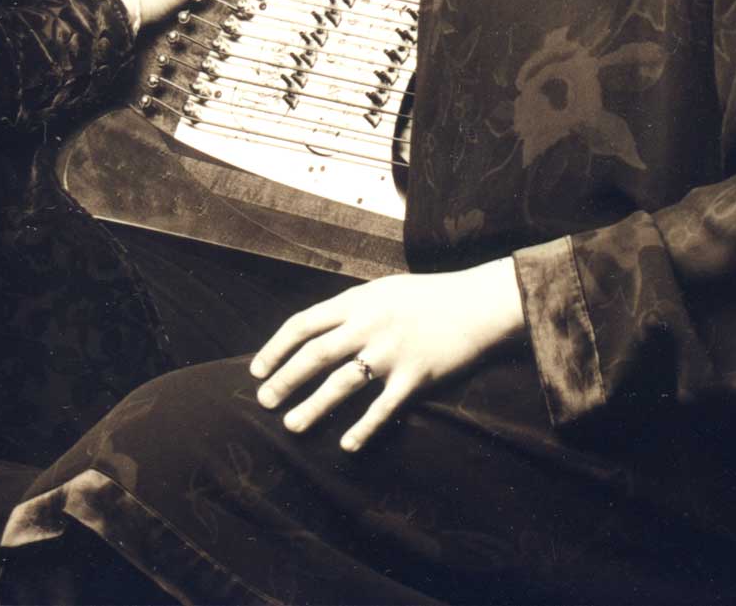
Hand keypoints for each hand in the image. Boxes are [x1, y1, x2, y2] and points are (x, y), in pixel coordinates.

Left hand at [249, 258, 524, 451]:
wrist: (479, 304)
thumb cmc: (429, 297)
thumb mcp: (382, 290)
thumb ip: (351, 308)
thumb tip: (316, 329)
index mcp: (356, 301)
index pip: (302, 324)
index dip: (275, 348)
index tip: (257, 370)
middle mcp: (368, 325)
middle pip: (315, 355)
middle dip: (284, 380)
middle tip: (264, 402)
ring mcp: (391, 352)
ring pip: (342, 383)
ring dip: (313, 407)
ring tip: (292, 425)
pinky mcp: (415, 377)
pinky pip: (383, 408)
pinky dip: (363, 428)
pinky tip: (347, 445)